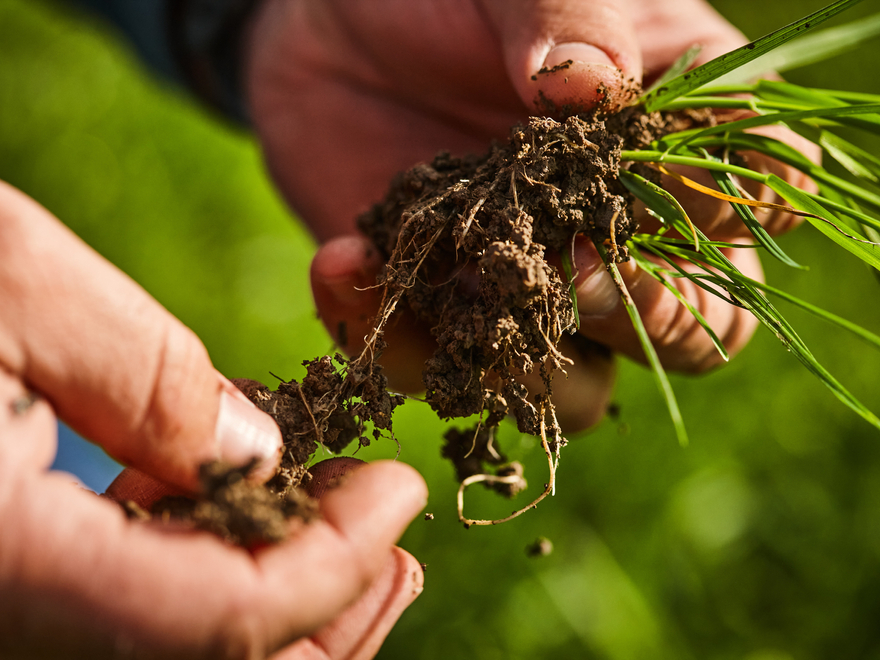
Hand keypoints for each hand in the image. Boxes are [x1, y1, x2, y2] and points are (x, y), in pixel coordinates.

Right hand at [0, 181, 425, 658]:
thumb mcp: (10, 284)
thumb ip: (150, 378)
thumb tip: (259, 455)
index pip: (226, 624)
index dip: (337, 562)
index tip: (399, 490)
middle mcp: (1, 628)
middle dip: (331, 611)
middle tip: (395, 540)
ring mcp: (4, 618)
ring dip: (289, 615)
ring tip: (364, 551)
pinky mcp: (4, 594)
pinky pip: (127, 624)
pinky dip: (210, 589)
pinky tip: (248, 527)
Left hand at [245, 0, 815, 429]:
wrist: (332, 34)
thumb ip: (564, 20)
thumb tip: (591, 90)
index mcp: (675, 139)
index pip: (754, 195)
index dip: (725, 208)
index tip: (647, 183)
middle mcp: (623, 235)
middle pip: (698, 331)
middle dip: (649, 317)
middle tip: (579, 270)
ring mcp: (539, 291)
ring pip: (580, 389)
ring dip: (524, 363)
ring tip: (457, 283)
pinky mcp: (452, 319)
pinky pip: (445, 374)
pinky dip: (398, 341)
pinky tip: (343, 260)